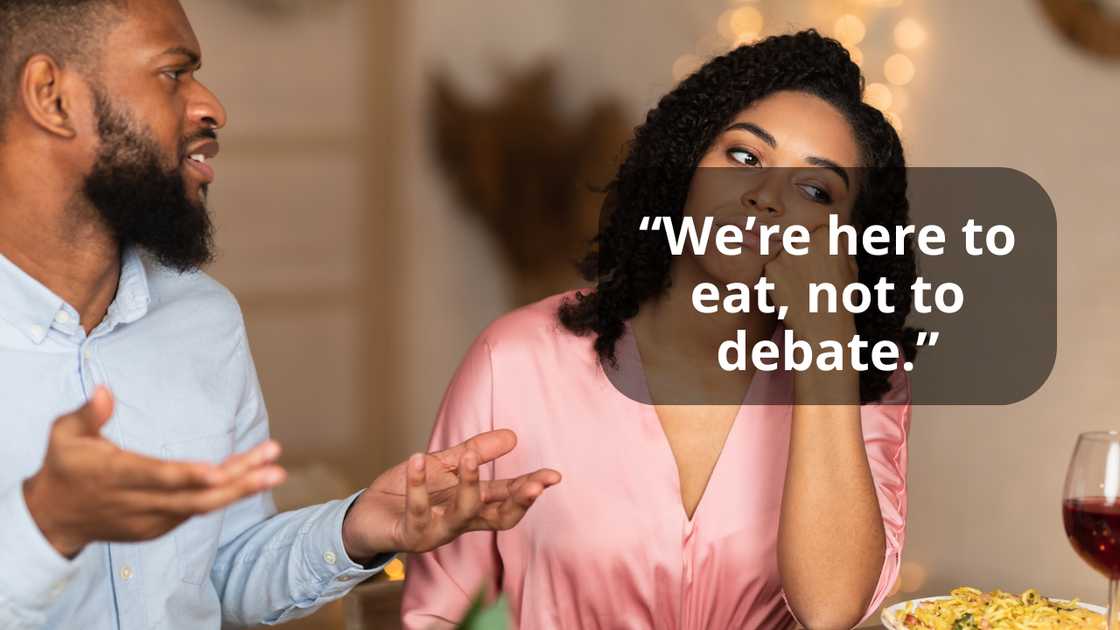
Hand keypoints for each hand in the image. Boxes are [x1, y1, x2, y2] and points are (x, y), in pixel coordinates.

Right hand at [22, 386, 286, 557]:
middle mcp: (137, 503)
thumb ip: (87, 415)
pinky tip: (249, 475)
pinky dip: (223, 495)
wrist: (53, 519)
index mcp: (115, 476)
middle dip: (237, 485)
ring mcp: (150, 520)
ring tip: (274, 469)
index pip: (157, 478)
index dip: (189, 477)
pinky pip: (196, 511)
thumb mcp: (63, 435)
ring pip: (201, 506)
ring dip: (240, 488)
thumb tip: (105, 390)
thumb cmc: (64, 466)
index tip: (220, 473)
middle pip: (194, 498)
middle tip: (274, 469)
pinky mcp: (158, 528)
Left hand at [340, 429, 560, 560]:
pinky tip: (417, 460)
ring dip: (469, 485)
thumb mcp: (445, 466)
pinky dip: (417, 484)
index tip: (552, 476)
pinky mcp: (409, 534)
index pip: (507, 500)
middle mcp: (459, 523)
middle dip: (518, 501)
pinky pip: (417, 510)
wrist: (365, 515)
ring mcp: (436, 532)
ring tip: (470, 457)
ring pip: (462, 514)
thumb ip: (475, 452)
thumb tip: (512, 436)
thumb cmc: (406, 493)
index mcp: (471, 506)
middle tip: (535, 484)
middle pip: (498, 517)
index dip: (530, 489)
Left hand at [765, 225, 857, 343]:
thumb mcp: (851, 268)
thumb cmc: (841, 301)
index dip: (819, 251)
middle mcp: (805, 239)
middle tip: (809, 279)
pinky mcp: (770, 268)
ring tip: (801, 288)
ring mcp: (785, 253)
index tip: (820, 266)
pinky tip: (790, 293)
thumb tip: (836, 234)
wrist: (822, 328)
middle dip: (801, 255)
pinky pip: (772, 269)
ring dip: (789, 267)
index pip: (818, 233)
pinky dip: (778, 280)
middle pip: (799, 241)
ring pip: (784, 255)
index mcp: (828, 236)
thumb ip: (841, 246)